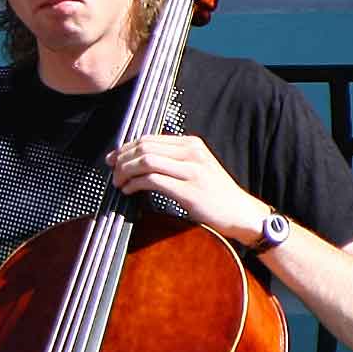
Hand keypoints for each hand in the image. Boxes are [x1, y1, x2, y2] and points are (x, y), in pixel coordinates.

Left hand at [109, 135, 267, 242]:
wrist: (240, 212)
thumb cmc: (214, 192)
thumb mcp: (195, 166)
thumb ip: (171, 159)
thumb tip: (136, 158)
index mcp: (191, 144)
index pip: (149, 139)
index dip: (125, 148)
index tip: (113, 159)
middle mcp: (192, 153)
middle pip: (144, 148)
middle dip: (122, 160)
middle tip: (113, 173)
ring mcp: (191, 170)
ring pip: (145, 161)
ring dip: (125, 172)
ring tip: (120, 184)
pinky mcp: (188, 190)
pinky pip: (152, 180)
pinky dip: (135, 185)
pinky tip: (130, 191)